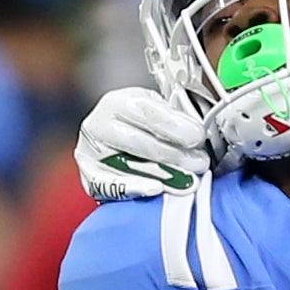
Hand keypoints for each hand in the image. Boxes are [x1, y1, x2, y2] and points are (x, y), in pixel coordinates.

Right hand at [75, 88, 209, 200]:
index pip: (147, 111)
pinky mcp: (88, 175)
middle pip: (138, 140)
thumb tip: (200, 138)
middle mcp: (100, 122)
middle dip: (174, 154)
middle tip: (200, 163)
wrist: (120, 144)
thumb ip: (177, 122)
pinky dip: (133, 187)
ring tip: (189, 181)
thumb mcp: (161, 114)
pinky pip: (108, 185)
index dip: (174, 125)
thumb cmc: (147, 129)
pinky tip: (155, 189)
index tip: (197, 136)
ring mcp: (90, 149)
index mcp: (120, 101)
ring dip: (162, 175)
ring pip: (126, 163)